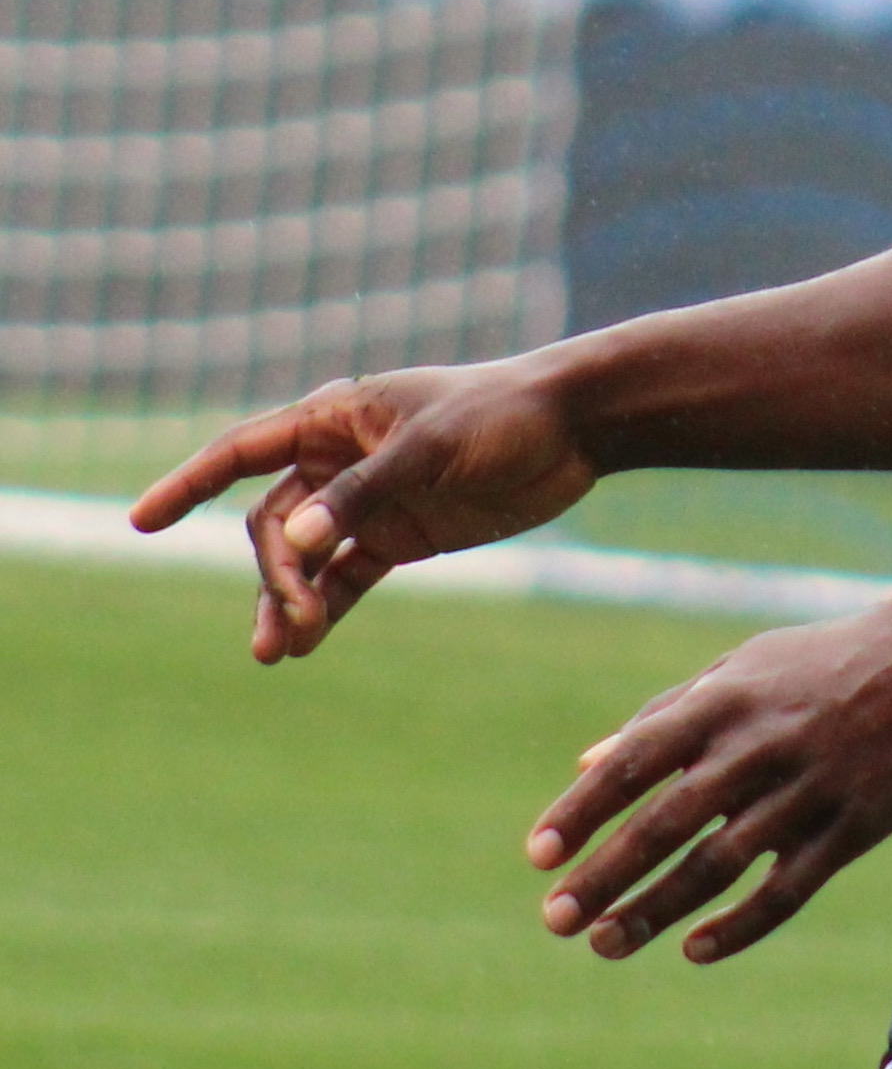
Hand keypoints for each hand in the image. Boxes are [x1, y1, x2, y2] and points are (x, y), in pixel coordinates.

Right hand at [129, 361, 599, 663]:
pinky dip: (326, 607)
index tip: (140, 521)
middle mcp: (342, 458)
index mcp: (336, 418)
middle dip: (274, 573)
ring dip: (288, 600)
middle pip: (275, 521)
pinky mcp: (404, 533)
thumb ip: (364, 494)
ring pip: (305, 556)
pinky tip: (305, 644)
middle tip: (292, 623)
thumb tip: (295, 542)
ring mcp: (371, 499)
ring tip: (277, 653)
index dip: (189, 484)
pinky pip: (347, 575)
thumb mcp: (432, 449)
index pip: (243, 451)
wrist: (575, 428)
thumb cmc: (502, 415)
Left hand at [524, 606, 891, 963]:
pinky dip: (739, 924)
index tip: (538, 856)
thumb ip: (663, 714)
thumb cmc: (822, 662)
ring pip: (717, 867)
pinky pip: (787, 890)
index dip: (582, 810)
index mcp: (723, 701)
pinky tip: (694, 949)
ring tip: (604, 944)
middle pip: (665, 825)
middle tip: (555, 920)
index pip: (634, 762)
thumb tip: (585, 766)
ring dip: (655, 911)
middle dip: (604, 877)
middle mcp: (759, 746)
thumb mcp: (739, 668)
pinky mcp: (853, 827)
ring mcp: (808, 790)